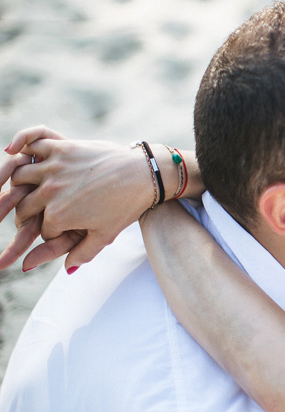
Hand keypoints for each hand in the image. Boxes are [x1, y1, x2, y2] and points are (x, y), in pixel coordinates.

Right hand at [0, 126, 155, 271]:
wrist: (145, 175)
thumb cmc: (127, 206)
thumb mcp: (106, 235)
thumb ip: (82, 254)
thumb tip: (67, 270)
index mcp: (58, 216)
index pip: (42, 230)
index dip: (53, 233)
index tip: (63, 231)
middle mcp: (50, 192)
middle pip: (24, 206)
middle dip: (28, 215)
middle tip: (36, 215)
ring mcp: (55, 167)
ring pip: (20, 177)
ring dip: (19, 184)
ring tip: (26, 189)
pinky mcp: (62, 147)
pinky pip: (32, 142)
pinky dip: (20, 143)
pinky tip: (13, 150)